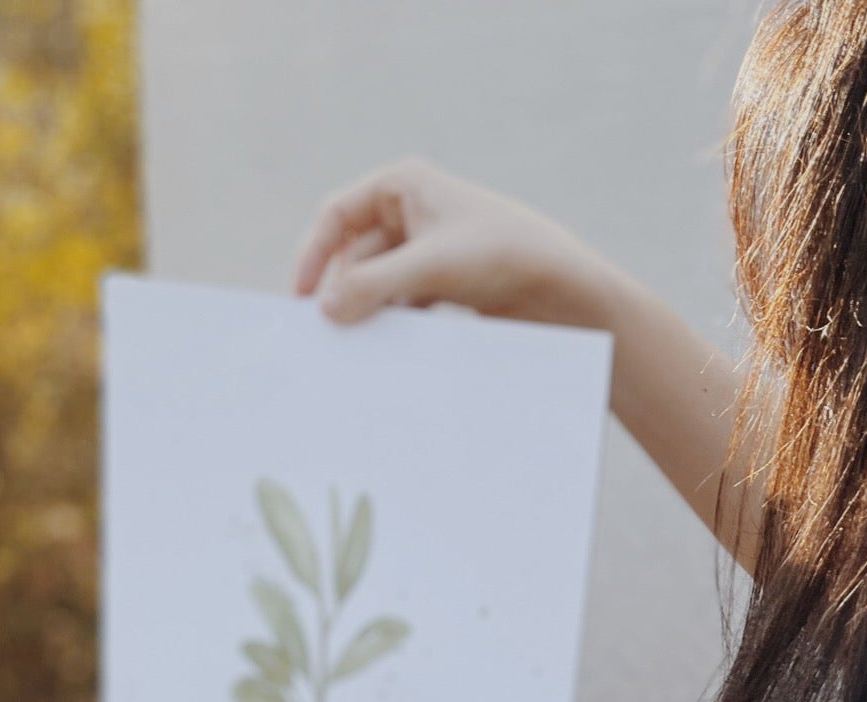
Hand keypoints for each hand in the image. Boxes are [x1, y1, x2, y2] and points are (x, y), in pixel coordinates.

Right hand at [294, 155, 617, 329]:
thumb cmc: (502, 256)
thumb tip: (324, 311)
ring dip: (371, 313)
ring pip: (381, 284)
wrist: (564, 291)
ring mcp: (430, 250)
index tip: (302, 301)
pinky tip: (391, 352)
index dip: (313, 255)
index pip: (338, 216)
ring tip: (358, 348)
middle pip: (357, 255)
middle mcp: (414, 212)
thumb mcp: (430, 268)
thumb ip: (373, 287)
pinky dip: (396, 325)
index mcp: (404, 185)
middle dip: (344, 292)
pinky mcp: (448, 285)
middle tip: (327, 336)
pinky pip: (406, 305)